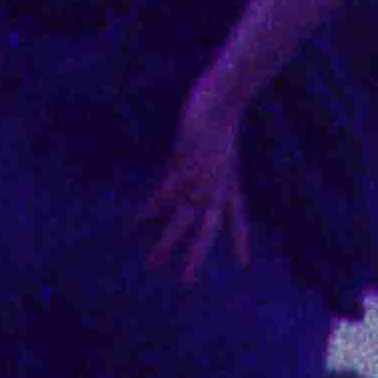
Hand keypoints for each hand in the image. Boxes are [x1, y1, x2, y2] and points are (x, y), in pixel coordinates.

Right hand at [136, 97, 263, 277]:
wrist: (223, 95)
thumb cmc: (220, 112)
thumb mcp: (218, 143)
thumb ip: (201, 164)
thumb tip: (181, 179)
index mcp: (231, 178)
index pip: (238, 214)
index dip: (240, 237)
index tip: (242, 262)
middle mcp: (218, 184)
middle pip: (209, 227)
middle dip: (197, 254)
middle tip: (187, 282)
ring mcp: (201, 177)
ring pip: (183, 218)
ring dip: (167, 241)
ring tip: (152, 262)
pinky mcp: (184, 167)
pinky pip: (165, 194)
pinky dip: (150, 209)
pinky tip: (136, 224)